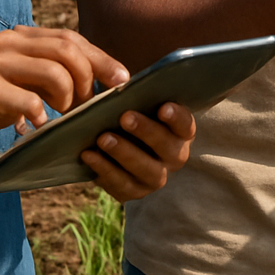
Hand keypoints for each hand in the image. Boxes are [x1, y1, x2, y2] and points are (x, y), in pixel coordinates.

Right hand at [0, 26, 128, 157]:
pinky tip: (37, 127)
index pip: (71, 38)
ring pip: (54, 72)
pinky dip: (42, 116)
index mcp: (21, 37)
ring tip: (61, 117)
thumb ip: (53, 75)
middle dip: (88, 79)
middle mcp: (8, 42)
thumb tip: (105, 82)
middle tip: (87, 107)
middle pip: (68, 50)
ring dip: (68, 99)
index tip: (122, 81)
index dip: (101, 58)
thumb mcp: (24, 84)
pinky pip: (29, 100)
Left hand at [81, 102, 196, 201]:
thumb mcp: (138, 104)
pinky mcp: (135, 192)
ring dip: (124, 153)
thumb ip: (138, 95)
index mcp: (181, 132)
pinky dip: (104, 169)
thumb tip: (122, 82)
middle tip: (125, 117)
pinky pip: (121, 185)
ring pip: (146, 170)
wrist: (118, 144)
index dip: (177, 117)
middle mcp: (174, 157)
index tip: (163, 107)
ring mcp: (156, 177)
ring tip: (103, 138)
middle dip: (146, 132)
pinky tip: (89, 154)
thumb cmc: (131, 116)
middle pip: (168, 148)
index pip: (186, 125)